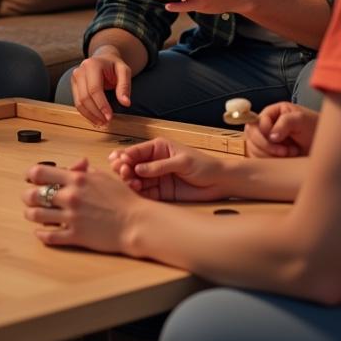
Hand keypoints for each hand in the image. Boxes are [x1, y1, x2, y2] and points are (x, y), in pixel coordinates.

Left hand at [21, 157, 137, 252]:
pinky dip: (41, 235)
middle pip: (33, 194)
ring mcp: (71, 217)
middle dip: (27, 196)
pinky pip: (49, 236)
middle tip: (28, 197)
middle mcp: (70, 196)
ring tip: (32, 214)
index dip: (30, 175)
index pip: (40, 172)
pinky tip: (40, 233)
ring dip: (31, 214)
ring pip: (36, 215)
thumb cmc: (123, 199)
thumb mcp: (103, 176)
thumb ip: (84, 170)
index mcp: (76, 179)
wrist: (137, 223)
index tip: (30, 178)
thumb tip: (73, 165)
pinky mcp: (75, 236)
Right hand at [71, 45, 131, 125]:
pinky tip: (95, 119)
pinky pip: (77, 102)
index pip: (94, 89)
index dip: (101, 105)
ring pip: (79, 102)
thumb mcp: (124, 71)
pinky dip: (86, 113)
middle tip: (107, 122)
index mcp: (92, 65)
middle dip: (95, 112)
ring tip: (102, 123)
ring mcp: (75, 78)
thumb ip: (125, 86)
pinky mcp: (74, 85)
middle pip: (85, 97)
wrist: (103, 59)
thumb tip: (125, 102)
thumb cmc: (114, 66)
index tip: (109, 117)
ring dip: (90, 115)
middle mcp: (80, 71)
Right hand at [107, 137, 228, 201]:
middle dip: (124, 168)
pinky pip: (145, 192)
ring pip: (136, 179)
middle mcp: (154, 162)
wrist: (221, 182)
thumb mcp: (182, 162)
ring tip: (131, 183)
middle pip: (132, 165)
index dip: (125, 156)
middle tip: (124, 173)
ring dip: (130, 181)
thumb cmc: (204, 165)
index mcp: (158, 148)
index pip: (136, 151)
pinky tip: (136, 191)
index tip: (120, 163)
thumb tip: (138, 168)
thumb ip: (160, 166)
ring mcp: (156, 177)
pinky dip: (138, 192)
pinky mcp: (161, 192)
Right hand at [245, 102, 317, 157]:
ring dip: (270, 155)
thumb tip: (271, 136)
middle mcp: (266, 125)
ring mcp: (266, 140)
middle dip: (266, 146)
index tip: (277, 140)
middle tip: (285, 152)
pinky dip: (269, 162)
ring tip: (289, 154)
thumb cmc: (316, 129)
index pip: (255, 122)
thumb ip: (285, 122)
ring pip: (253, 148)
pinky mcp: (268, 154)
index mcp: (272, 113)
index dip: (263, 132)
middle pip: (251, 135)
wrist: (326, 147)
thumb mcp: (302, 120)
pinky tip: (284, 160)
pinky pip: (258, 159)